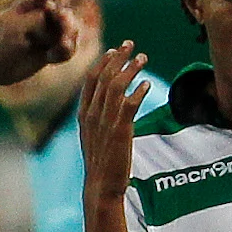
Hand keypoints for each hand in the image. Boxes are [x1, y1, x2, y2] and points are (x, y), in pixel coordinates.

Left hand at [0, 0, 82, 87]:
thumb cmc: (0, 44)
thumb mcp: (15, 27)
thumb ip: (39, 19)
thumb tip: (62, 16)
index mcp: (30, 0)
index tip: (62, 4)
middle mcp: (44, 11)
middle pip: (66, 11)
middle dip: (67, 24)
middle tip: (62, 40)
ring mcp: (52, 29)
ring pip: (73, 30)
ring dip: (67, 41)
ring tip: (53, 52)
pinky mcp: (56, 46)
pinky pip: (70, 48)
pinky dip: (64, 53)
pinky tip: (50, 59)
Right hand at [80, 42, 148, 204]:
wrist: (101, 186)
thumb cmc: (100, 163)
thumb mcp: (93, 136)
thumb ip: (98, 118)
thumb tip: (111, 105)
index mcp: (84, 114)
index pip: (91, 80)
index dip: (103, 62)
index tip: (114, 50)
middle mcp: (92, 115)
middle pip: (104, 77)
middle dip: (118, 58)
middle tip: (131, 44)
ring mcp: (105, 122)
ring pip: (116, 86)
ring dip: (130, 69)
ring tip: (143, 58)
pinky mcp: (119, 131)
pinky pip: (129, 105)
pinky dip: (138, 92)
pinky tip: (147, 84)